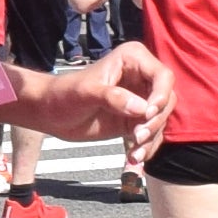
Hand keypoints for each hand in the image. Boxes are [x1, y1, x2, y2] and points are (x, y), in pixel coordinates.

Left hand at [9, 44, 167, 144]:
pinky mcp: (135, 119)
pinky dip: (146, 147)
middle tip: (137, 136)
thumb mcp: (86, 93)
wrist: (51, 113)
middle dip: (155, 120)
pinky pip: (151, 134)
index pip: (162, 76)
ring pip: (161, 119)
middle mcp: (142, 77)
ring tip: (134, 154)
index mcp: (132, 59)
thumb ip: (112, 97)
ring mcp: (140, 99)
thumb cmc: (64, 94)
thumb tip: (141, 109)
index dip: (160, 95)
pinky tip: (134, 159)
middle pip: (166, 100)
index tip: (147, 114)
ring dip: (151, 138)